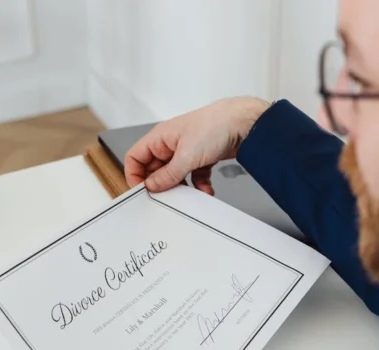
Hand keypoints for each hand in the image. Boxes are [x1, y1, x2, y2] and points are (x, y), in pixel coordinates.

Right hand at [125, 97, 270, 194]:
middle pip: (155, 169)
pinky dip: (199, 185)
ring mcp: (187, 151)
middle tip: (166, 197)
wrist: (244, 124)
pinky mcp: (202, 158)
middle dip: (161, 184)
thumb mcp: (186, 156)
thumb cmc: (215, 126)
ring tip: (187, 195)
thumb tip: (152, 186)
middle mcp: (171, 144)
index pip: (136, 157)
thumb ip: (167, 174)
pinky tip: (206, 190)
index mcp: (160, 137)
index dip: (135, 175)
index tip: (142, 191)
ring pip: (175, 175)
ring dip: (181, 187)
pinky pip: (194, 177)